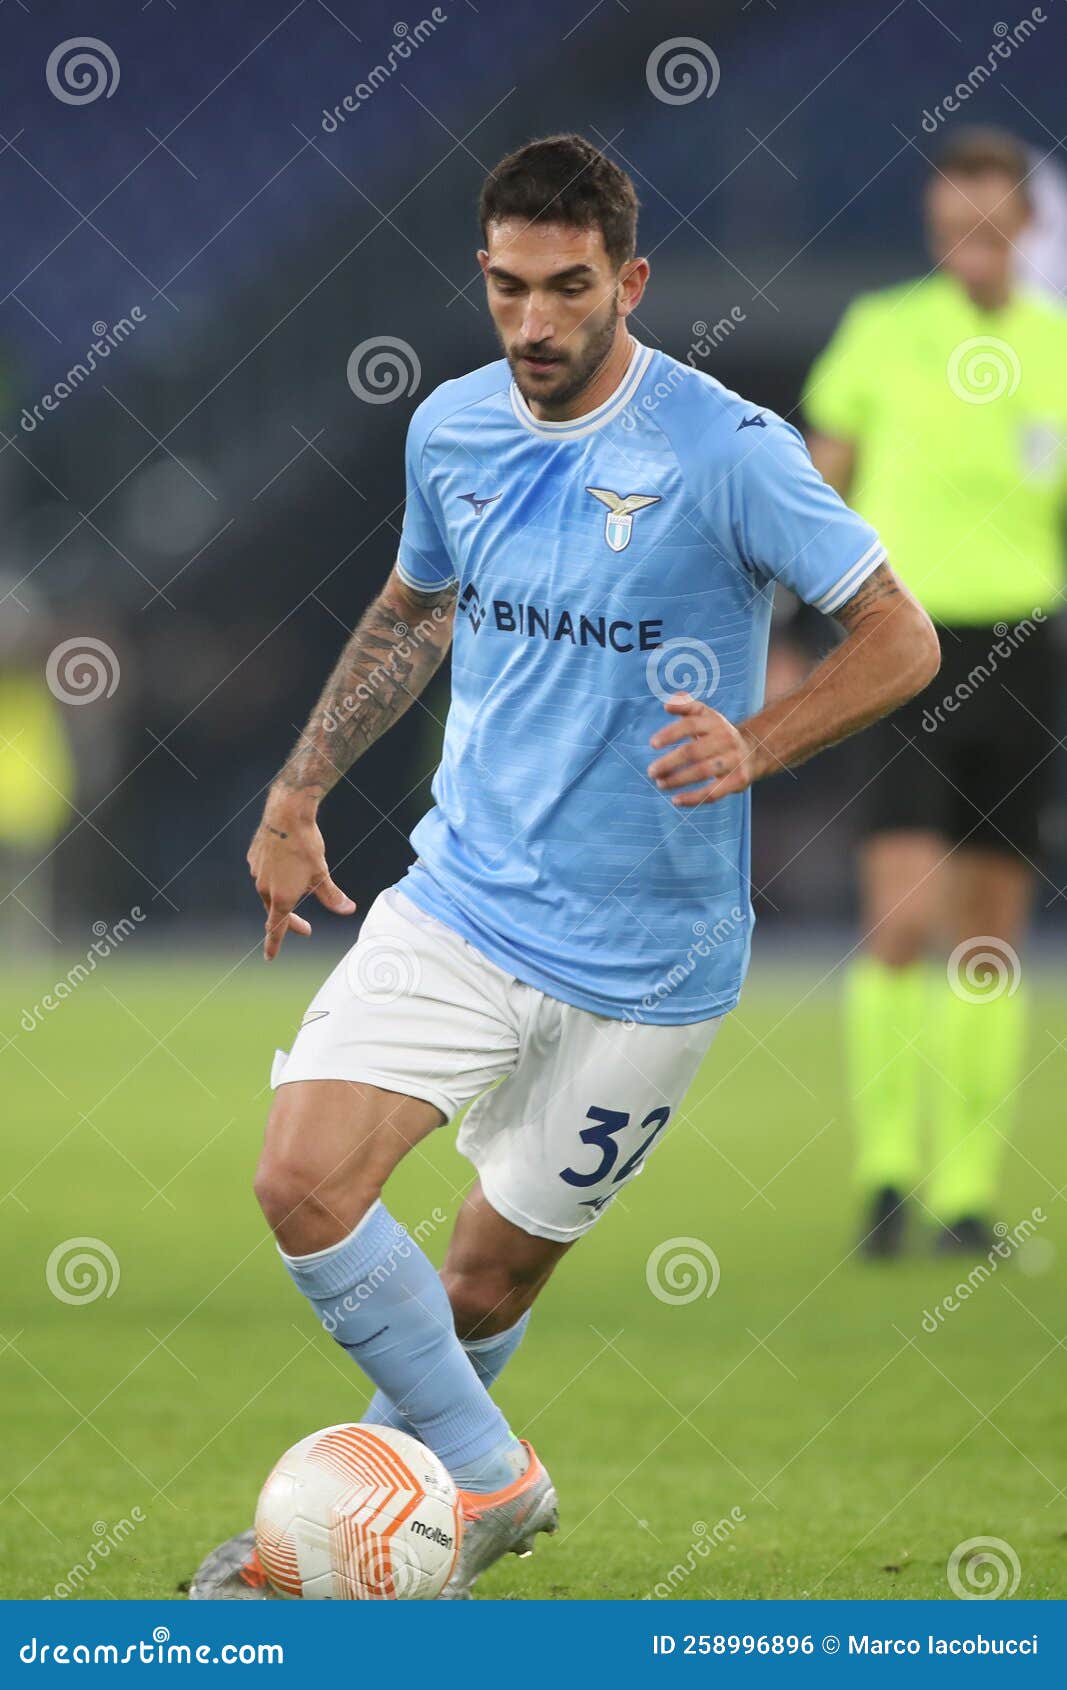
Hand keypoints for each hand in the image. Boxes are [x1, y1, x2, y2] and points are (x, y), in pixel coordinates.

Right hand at [247, 795, 355, 960]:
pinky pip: (264, 873)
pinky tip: (286, 865)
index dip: (274, 945)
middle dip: (289, 921)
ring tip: (300, 887)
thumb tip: (348, 909)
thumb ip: (333, 896)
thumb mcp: (322, 874)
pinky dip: (275, 876)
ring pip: (269, 891)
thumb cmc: (306, 846)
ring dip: (282, 896)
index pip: (276, 929)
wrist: (286, 815)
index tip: (270, 958)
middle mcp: (265, 888)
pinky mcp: (254, 857)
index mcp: (281, 897)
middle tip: (305, 928)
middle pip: (274, 911)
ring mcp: (257, 872)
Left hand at [648, 693, 763, 806]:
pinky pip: (713, 792)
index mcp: (715, 722)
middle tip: (651, 771)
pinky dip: (693, 798)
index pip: (691, 724)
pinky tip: (676, 800)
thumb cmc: (718, 734)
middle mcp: (726, 739)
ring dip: (678, 780)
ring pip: (703, 771)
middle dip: (670, 762)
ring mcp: (733, 760)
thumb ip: (686, 706)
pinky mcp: (737, 780)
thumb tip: (668, 704)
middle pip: (694, 751)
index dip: (671, 733)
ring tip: (660, 784)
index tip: (652, 744)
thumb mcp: (705, 715)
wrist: (754, 750)